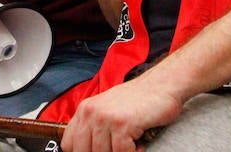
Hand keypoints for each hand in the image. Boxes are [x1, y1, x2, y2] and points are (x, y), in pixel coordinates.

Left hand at [61, 74, 181, 151]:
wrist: (162, 85)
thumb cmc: (138, 100)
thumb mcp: (107, 110)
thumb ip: (93, 128)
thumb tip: (87, 149)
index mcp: (84, 110)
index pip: (69, 145)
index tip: (98, 151)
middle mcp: (91, 112)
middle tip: (119, 149)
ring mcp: (105, 118)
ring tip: (132, 144)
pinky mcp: (121, 124)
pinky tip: (140, 143)